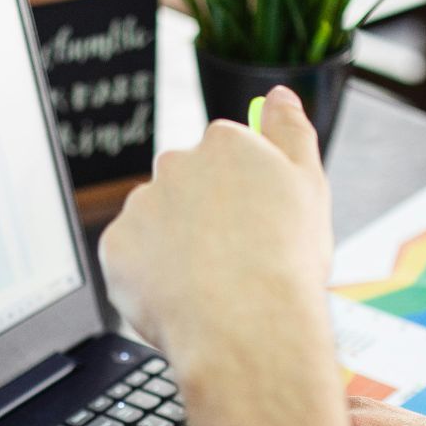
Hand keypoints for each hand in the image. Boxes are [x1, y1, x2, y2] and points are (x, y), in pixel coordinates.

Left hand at [98, 85, 332, 366]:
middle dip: (203, 217)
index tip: (253, 225)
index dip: (242, 196)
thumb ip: (291, 133)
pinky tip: (180, 297)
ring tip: (208, 285)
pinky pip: (131, 258)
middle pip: (187, 186)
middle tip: (233, 260)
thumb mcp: (309, 187)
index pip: (226, 157)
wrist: (245, 330)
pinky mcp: (115, 246)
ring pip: (156, 222)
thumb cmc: (285, 266)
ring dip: (174, 245)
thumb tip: (281, 95)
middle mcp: (176, 164)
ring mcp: (141, 205)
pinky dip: (149, 276)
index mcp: (225, 144)